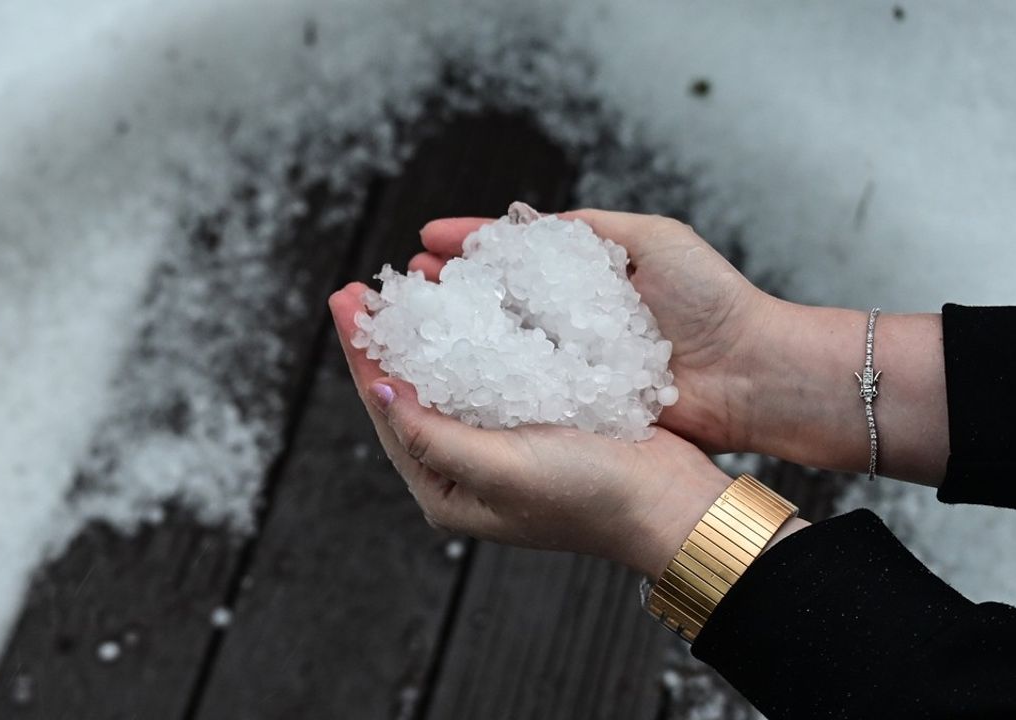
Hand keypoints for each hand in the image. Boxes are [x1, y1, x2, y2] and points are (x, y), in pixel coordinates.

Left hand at [328, 283, 734, 577]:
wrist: (669, 502)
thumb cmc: (589, 498)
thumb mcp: (501, 471)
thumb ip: (434, 437)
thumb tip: (381, 390)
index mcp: (447, 491)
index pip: (389, 412)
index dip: (364, 353)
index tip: (346, 301)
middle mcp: (468, 468)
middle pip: (413, 390)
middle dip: (388, 336)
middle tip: (363, 288)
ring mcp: (504, 442)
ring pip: (452, 374)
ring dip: (431, 328)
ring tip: (410, 284)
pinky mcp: (541, 417)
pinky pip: (496, 368)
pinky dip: (478, 333)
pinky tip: (469, 301)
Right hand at [410, 210, 775, 453]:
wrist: (753, 374)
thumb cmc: (714, 301)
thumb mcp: (656, 239)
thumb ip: (593, 229)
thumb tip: (527, 219)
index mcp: (590, 275)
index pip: (517, 253)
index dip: (471, 245)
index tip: (427, 240)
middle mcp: (576, 319)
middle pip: (500, 297)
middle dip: (453, 287)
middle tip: (410, 279)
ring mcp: (576, 363)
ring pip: (504, 343)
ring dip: (460, 331)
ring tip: (416, 318)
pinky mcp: (583, 404)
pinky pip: (528, 390)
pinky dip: (490, 380)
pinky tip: (452, 372)